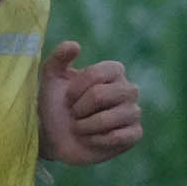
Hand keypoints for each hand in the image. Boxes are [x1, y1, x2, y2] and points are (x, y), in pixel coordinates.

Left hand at [39, 42, 143, 165]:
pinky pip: (118, 137)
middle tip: (74, 115)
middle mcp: (128, 89)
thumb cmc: (56, 103)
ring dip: (85, 126)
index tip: (67, 98)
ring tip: (81, 128)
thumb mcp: (51, 77)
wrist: (54, 136)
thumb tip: (75, 45)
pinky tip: (91, 139)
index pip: (96, 74)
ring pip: (109, 118)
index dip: (76, 89)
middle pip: (101, 95)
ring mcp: (134, 112)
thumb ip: (59, 57)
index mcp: (114, 71)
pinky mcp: (135, 134)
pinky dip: (97, 140)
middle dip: (79, 109)